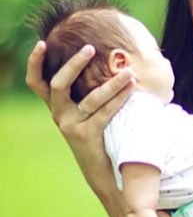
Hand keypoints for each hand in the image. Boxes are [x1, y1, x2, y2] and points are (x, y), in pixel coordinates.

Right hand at [25, 41, 133, 162]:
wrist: (103, 172)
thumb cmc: (100, 137)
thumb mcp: (88, 115)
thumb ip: (89, 95)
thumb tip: (110, 64)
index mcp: (57, 108)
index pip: (36, 83)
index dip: (34, 63)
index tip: (42, 43)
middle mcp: (60, 115)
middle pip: (58, 84)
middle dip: (73, 64)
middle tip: (90, 48)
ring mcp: (71, 126)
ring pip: (90, 99)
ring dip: (112, 83)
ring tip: (129, 72)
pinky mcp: (87, 136)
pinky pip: (105, 112)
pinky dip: (120, 98)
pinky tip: (132, 88)